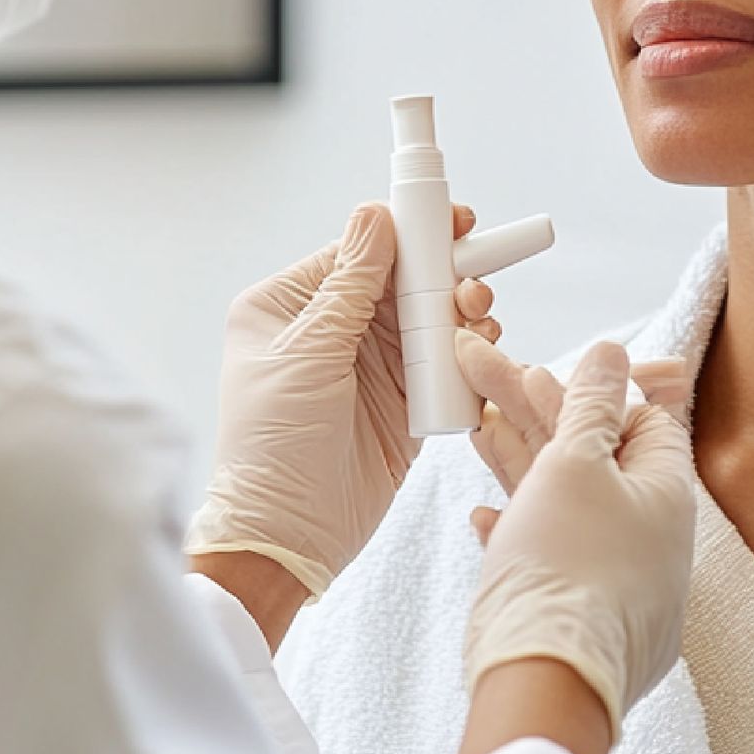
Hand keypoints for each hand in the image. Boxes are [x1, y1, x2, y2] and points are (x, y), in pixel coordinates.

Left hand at [185, 203, 500, 600]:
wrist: (288, 536)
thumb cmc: (272, 447)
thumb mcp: (307, 354)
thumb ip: (350, 286)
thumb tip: (375, 217)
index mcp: (289, 307)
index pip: (359, 252)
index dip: (409, 234)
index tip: (455, 222)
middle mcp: (331, 331)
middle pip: (403, 281)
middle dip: (446, 274)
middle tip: (475, 280)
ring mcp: (370, 367)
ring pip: (429, 319)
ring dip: (461, 313)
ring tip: (479, 318)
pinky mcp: (403, 404)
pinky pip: (445, 364)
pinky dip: (468, 354)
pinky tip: (480, 348)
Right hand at [461, 341, 697, 740]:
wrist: (543, 683)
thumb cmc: (565, 569)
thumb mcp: (574, 462)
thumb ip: (590, 404)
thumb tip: (612, 352)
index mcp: (667, 495)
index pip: (641, 420)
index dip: (588, 392)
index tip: (537, 374)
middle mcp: (653, 538)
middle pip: (594, 457)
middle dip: (536, 415)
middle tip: (484, 377)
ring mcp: (620, 582)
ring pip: (567, 504)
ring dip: (520, 462)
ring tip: (478, 429)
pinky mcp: (583, 618)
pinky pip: (554, 556)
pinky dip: (520, 529)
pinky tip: (487, 518)